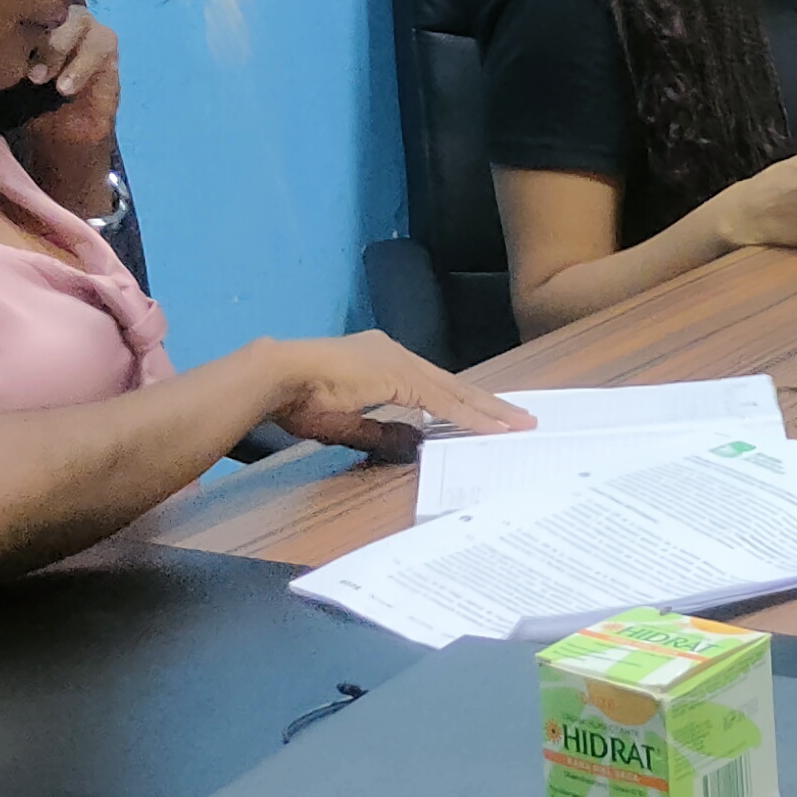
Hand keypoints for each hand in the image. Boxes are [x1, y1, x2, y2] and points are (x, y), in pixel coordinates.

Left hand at [16, 5, 122, 216]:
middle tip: (17, 64)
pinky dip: (82, 64)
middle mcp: (55, 11)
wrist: (54, 136)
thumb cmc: (13, 102)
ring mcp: (84, 26)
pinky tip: (63, 87)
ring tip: (38, 79)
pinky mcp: (107, 47)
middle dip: (33, 27)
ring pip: (76, 17)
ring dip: (56, 46)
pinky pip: (102, 42)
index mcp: (25, 12)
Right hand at [273, 333, 533, 455]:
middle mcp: (396, 355)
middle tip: (520, 419)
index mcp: (382, 362)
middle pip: (454, 385)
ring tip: (517, 424)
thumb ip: (382, 430)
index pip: (434, 386)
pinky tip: (490, 427)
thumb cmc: (299, 399)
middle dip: (489, 404)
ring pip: (455, 391)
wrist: (276, 377)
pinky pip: (443, 401)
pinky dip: (468, 416)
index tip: (489, 416)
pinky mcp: (399, 375)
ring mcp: (398, 362)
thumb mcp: (348, 422)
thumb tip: (413, 442)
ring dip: (488, 410)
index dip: (464, 403)